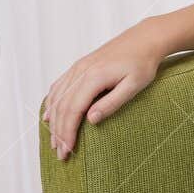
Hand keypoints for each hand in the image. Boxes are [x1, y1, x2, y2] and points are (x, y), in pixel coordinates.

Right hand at [42, 22, 166, 159]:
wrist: (144, 38)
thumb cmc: (143, 63)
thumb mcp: (135, 85)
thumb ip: (113, 102)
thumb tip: (91, 119)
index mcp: (94, 76)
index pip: (73, 110)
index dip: (67, 132)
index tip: (67, 151)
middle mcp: (81, 71)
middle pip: (61, 106)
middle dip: (58, 132)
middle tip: (60, 153)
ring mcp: (78, 67)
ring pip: (57, 97)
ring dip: (53, 121)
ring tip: (55, 141)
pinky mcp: (80, 66)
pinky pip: (59, 86)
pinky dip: (52, 103)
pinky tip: (49, 116)